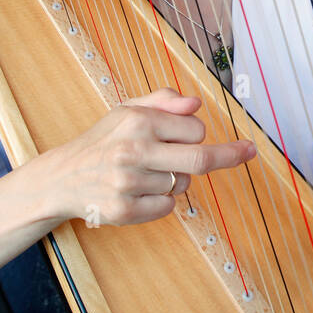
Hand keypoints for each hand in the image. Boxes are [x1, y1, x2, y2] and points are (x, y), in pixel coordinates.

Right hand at [39, 89, 255, 226]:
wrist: (62, 177)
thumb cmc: (103, 140)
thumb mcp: (127, 110)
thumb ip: (163, 101)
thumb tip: (196, 103)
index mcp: (137, 121)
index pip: (195, 129)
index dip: (197, 133)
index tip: (194, 136)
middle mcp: (132, 150)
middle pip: (200, 160)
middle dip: (230, 156)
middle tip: (250, 151)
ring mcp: (128, 183)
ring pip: (183, 185)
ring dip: (176, 179)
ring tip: (146, 172)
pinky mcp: (124, 211)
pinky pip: (167, 207)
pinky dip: (162, 200)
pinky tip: (139, 191)